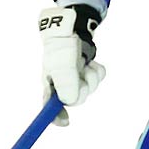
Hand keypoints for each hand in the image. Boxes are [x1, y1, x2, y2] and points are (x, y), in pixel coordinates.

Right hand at [38, 4, 104, 124]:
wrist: (73, 26)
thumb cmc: (62, 47)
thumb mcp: (62, 66)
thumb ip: (66, 83)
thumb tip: (69, 102)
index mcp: (50, 83)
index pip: (50, 106)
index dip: (56, 117)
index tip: (65, 123)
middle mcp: (62, 82)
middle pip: (76, 99)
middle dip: (83, 89)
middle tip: (83, 78)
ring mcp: (75, 75)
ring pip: (89, 88)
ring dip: (91, 78)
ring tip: (86, 65)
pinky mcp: (87, 68)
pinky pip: (98, 78)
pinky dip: (97, 70)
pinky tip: (92, 62)